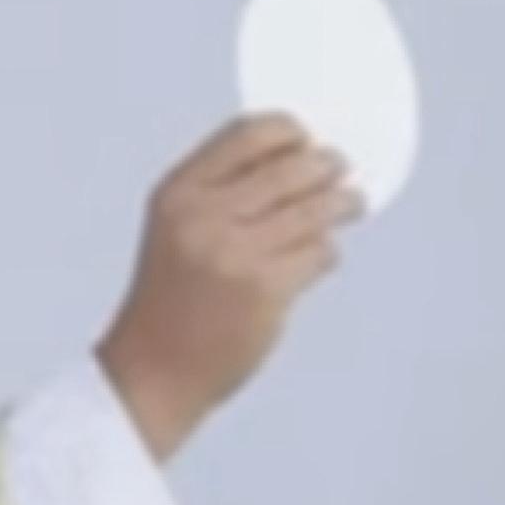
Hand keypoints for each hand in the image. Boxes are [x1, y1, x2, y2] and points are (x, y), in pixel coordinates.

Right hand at [94, 115, 361, 460]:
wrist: (153, 373)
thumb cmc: (170, 303)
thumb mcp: (176, 231)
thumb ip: (221, 193)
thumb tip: (296, 160)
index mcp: (179, 194)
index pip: (246, 135)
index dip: (286, 131)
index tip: (306, 138)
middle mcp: (204, 218)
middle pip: (288, 167)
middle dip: (324, 164)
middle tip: (339, 168)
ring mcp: (236, 254)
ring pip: (312, 210)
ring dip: (342, 203)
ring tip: (352, 204)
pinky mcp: (266, 290)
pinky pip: (317, 254)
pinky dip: (326, 252)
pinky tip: (322, 256)